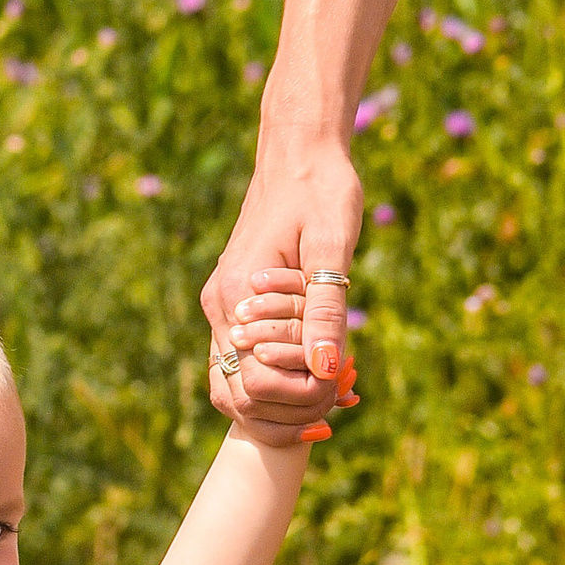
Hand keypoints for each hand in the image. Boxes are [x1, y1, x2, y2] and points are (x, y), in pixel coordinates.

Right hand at [202, 142, 363, 441]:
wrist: (299, 153)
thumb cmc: (321, 192)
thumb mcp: (332, 248)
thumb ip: (326, 311)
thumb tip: (325, 370)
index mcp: (237, 296)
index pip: (253, 383)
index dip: (299, 399)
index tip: (344, 388)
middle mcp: (220, 307)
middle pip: (237, 396)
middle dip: (290, 412)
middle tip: (342, 398)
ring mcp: (222, 307)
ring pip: (235, 385)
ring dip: (282, 402)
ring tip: (334, 394)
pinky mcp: (235, 304)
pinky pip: (245, 361)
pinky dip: (278, 378)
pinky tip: (320, 373)